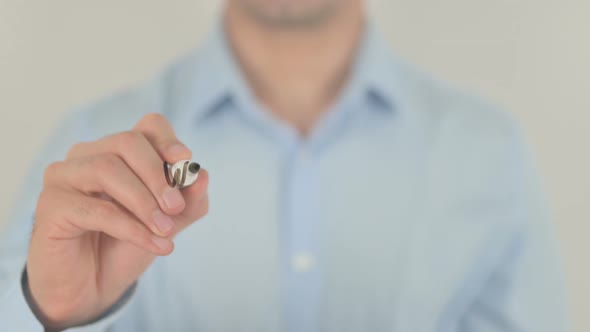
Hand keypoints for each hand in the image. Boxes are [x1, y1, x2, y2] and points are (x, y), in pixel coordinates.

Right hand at [26, 113, 208, 329]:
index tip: (185, 162)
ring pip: (108, 169)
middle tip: (176, 208)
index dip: (168, 140)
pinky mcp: (51, 205)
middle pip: (128, 142)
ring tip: (165, 230)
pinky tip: (154, 244)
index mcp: (119, 151)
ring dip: (144, 202)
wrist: (92, 287)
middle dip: (158, 175)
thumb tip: (202, 175)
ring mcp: (64, 176)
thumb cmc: (126, 245)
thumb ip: (189, 201)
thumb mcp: (169, 222)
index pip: (148, 126)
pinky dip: (132, 228)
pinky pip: (95, 208)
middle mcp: (89, 155)